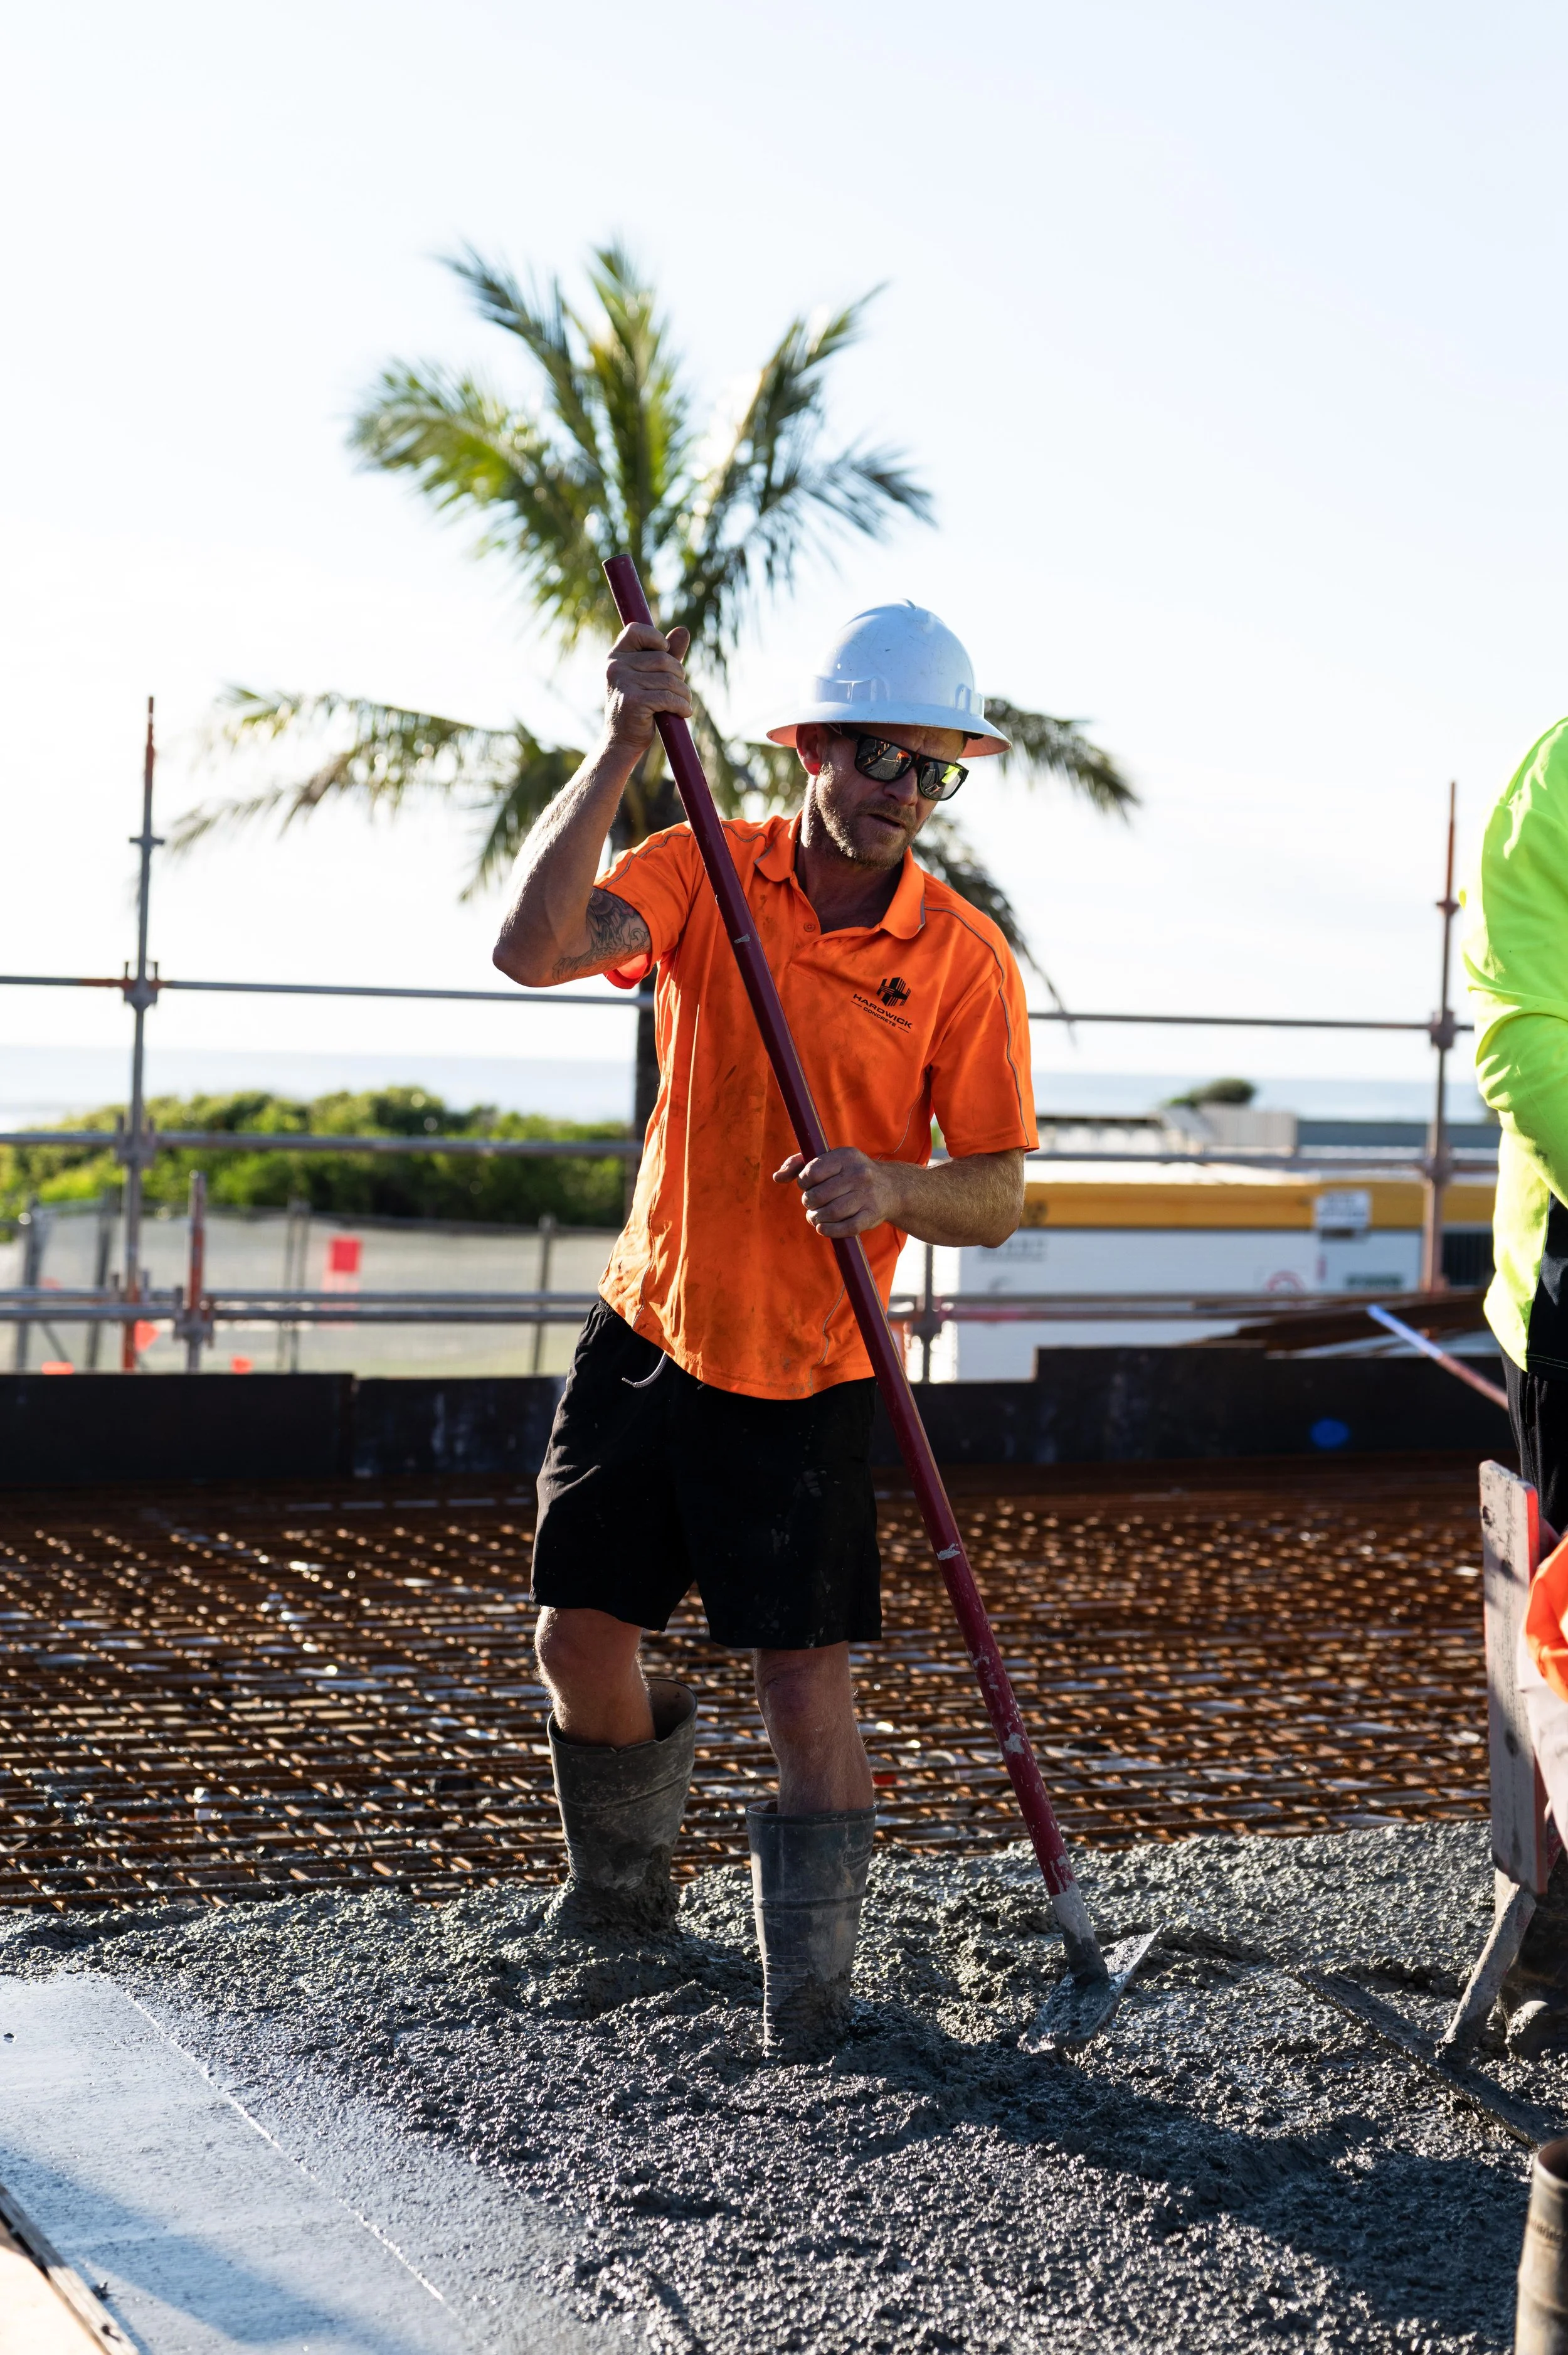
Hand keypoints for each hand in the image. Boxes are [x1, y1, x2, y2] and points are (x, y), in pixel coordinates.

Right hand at [605, 623, 691, 753]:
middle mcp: (615, 667)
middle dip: (679, 675)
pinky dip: (682, 706)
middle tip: (680, 690)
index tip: (666, 652)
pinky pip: (668, 697)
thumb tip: (683, 630)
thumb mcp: (651, 676)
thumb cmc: (639, 706)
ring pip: (669, 680)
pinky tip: (684, 712)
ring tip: (683, 703)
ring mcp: (622, 684)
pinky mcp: (633, 702)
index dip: (656, 638)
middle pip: (663, 658)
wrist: (623, 740)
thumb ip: (666, 653)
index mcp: (616, 656)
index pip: (636, 630)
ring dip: (684, 693)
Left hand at [773, 1146, 902, 1239]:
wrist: (891, 1188)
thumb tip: (777, 1177)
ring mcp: (867, 1196)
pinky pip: (846, 1228)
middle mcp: (859, 1174)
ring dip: (816, 1218)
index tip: (807, 1185)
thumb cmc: (851, 1174)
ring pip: (831, 1212)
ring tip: (815, 1216)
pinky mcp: (872, 1215)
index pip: (813, 1171)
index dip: (803, 1182)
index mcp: (846, 1156)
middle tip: (811, 1203)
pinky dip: (829, 1231)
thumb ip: (800, 1164)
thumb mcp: (830, 1161)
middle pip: (819, 1195)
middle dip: (809, 1202)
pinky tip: (823, 1228)